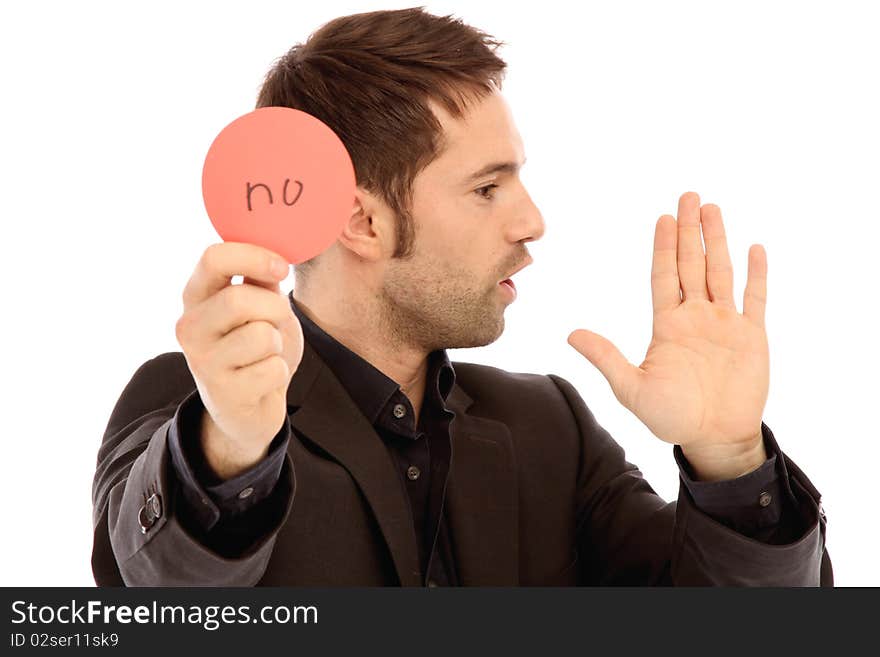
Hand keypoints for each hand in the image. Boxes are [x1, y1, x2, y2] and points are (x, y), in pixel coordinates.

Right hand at [175, 242, 303, 479]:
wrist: (249, 407)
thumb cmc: (255, 346)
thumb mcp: (259, 305)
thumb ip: (261, 276)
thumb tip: (276, 243)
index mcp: (197, 295)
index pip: (213, 257)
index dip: (254, 256)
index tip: (281, 267)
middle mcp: (190, 326)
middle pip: (239, 300)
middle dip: (274, 308)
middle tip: (278, 319)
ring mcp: (204, 362)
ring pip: (261, 336)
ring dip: (277, 343)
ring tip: (265, 353)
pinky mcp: (225, 393)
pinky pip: (273, 369)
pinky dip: (279, 372)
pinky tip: (263, 379)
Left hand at [567, 192, 768, 479]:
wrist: (713, 439)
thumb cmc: (671, 417)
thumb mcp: (631, 388)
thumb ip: (606, 358)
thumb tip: (571, 334)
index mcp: (667, 325)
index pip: (664, 276)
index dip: (664, 247)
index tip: (664, 218)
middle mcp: (695, 317)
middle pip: (692, 264)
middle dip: (690, 230)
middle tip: (689, 195)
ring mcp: (725, 324)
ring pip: (721, 272)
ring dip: (719, 241)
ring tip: (714, 208)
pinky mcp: (752, 336)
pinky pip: (755, 298)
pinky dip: (757, 275)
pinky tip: (756, 249)